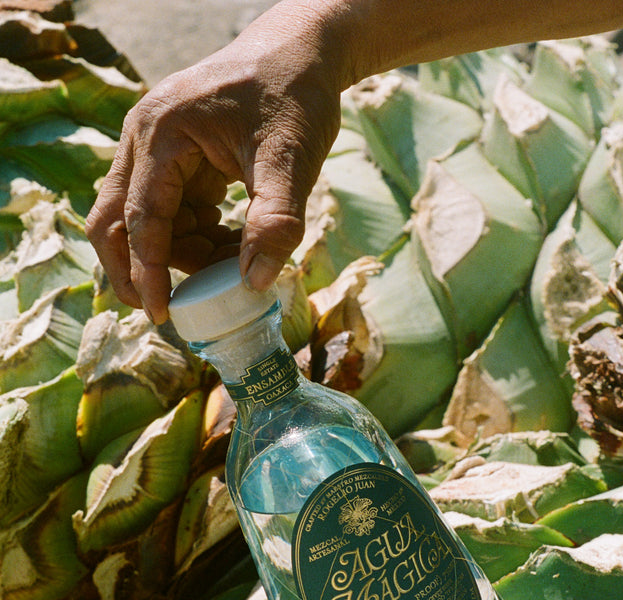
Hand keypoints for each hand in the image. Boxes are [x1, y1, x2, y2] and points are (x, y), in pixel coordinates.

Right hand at [86, 5, 343, 322]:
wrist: (299, 52)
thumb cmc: (294, 96)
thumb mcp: (293, 159)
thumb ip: (277, 221)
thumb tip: (255, 283)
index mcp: (162, 134)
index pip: (142, 219)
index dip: (149, 272)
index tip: (162, 315)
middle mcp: (144, 140)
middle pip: (114, 221)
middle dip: (135, 271)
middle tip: (167, 313)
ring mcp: (153, 150)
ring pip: (141, 222)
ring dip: (177, 256)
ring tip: (230, 266)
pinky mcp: (171, 161)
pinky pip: (167, 214)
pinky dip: (192, 240)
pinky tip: (231, 244)